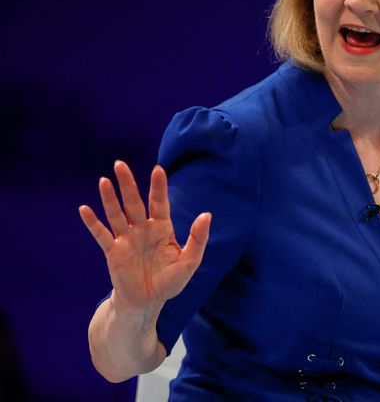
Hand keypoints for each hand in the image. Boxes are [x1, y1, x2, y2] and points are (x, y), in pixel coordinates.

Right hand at [79, 161, 211, 313]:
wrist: (147, 302)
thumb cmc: (170, 281)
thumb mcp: (189, 262)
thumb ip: (198, 239)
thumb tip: (207, 214)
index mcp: (162, 228)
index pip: (159, 203)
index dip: (158, 187)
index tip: (157, 169)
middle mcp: (143, 229)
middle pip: (134, 202)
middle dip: (128, 184)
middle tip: (120, 164)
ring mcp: (126, 239)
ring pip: (116, 214)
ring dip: (109, 198)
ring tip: (104, 180)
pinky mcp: (113, 252)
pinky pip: (101, 235)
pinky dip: (93, 223)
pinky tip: (84, 209)